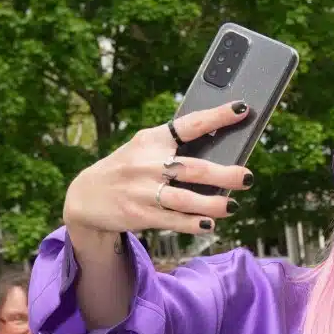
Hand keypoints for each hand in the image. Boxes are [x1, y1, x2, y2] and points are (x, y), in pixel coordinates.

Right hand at [63, 102, 253, 237]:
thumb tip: (221, 156)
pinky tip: (210, 225)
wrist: (85, 196)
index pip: (190, 124)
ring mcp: (142, 191)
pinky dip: (193, 224)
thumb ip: (175, 149)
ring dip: (212, 204)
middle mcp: (147, 164)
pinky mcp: (139, 214)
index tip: (241, 108)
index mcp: (152, 140)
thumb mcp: (143, 149)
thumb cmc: (127, 170)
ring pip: (184, 199)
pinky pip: (172, 221)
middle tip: (247, 177)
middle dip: (223, 174)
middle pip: (192, 168)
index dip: (217, 116)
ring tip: (232, 206)